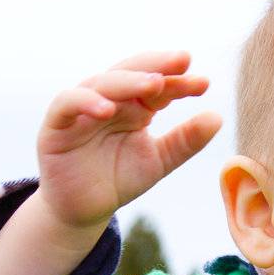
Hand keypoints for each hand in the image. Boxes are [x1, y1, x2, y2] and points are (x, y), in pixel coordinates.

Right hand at [37, 50, 221, 228]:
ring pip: (101, 83)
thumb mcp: (158, 161)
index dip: (179, 82)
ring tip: (153, 84)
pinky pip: (67, 104)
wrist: (83, 212)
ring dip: (127, 81)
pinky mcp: (56, 125)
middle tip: (182, 62)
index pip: (158, 86)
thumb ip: (184, 141)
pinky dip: (85, 101)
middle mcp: (108, 100)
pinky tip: (108, 109)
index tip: (203, 83)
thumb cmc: (117, 180)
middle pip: (131, 73)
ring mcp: (81, 110)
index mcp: (134, 106)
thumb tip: (217, 117)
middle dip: (156, 66)